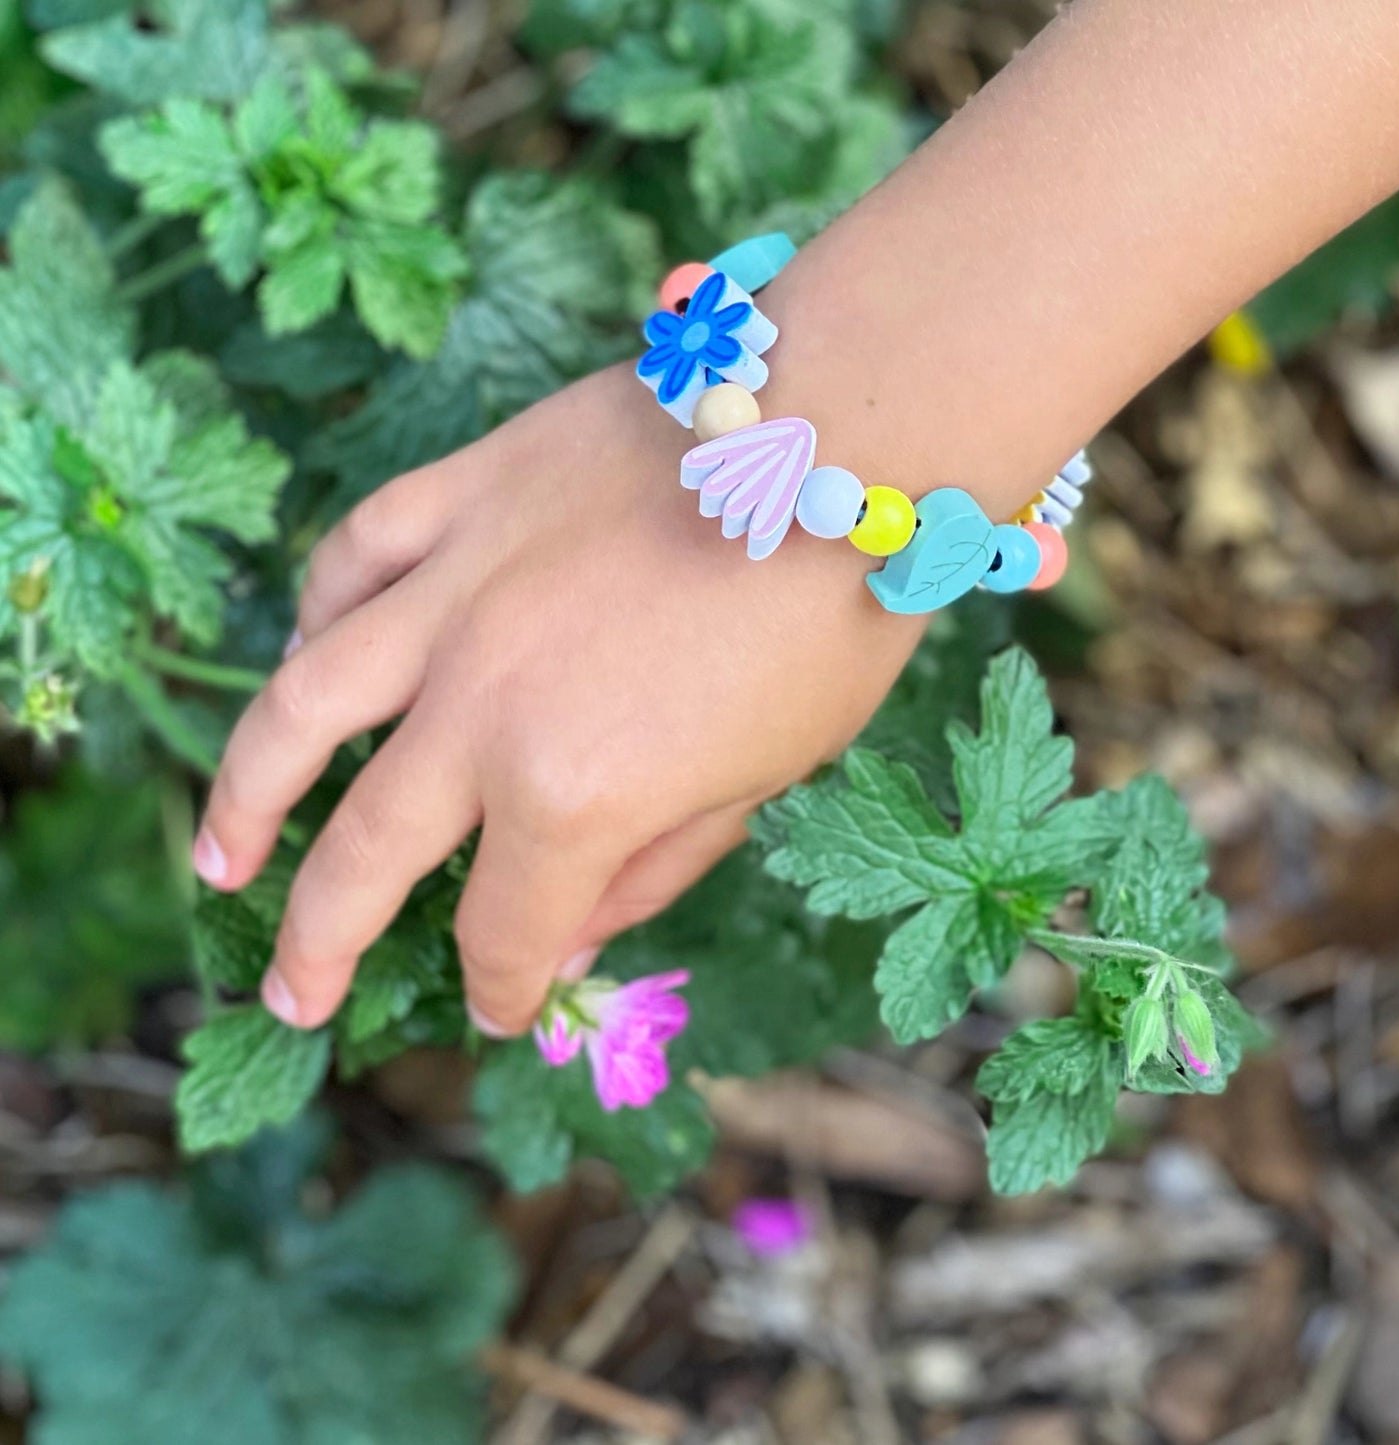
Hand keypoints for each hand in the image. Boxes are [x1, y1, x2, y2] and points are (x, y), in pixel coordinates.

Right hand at [194, 363, 925, 1034]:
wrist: (842, 438)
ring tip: (220, 854)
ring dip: (246, 795)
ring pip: (304, 706)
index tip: (502, 1004)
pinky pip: (354, 561)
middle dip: (321, 945)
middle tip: (292, 996)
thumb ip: (650, 871)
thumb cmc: (827, 623)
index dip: (502, 985)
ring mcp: (455, 597)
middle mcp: (484, 709)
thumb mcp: (766, 781)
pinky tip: (306, 657)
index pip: (504, 930)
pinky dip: (318, 618)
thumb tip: (568, 941)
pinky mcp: (458, 499)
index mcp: (575, 797)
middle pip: (368, 852)